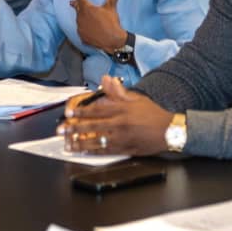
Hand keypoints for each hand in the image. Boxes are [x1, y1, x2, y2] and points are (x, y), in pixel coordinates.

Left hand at [57, 76, 172, 154]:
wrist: (170, 130)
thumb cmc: (153, 113)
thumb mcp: (136, 99)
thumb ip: (118, 91)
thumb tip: (105, 79)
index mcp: (122, 108)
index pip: (97, 109)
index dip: (81, 111)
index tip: (69, 113)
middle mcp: (121, 122)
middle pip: (93, 125)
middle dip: (75, 128)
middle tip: (61, 130)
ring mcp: (123, 137)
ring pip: (97, 139)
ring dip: (80, 142)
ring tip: (68, 143)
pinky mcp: (126, 149)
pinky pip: (106, 151)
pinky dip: (93, 151)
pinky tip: (83, 151)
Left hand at [65, 0, 126, 50]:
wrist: (113, 41)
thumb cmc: (111, 23)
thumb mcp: (111, 7)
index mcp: (86, 7)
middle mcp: (80, 17)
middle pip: (78, 8)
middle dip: (77, 5)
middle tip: (74, 2)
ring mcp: (80, 28)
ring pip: (80, 20)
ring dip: (84, 18)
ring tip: (93, 20)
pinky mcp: (82, 37)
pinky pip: (82, 30)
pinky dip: (86, 29)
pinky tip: (94, 30)